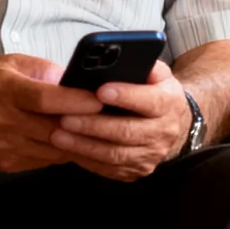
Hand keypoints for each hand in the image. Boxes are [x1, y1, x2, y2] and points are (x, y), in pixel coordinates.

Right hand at [0, 53, 103, 172]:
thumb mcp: (9, 64)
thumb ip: (43, 70)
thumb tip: (74, 79)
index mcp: (6, 92)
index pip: (48, 100)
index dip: (78, 101)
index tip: (100, 99)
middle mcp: (3, 122)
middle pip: (55, 129)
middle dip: (85, 124)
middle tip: (110, 116)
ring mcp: (4, 147)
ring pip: (53, 149)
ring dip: (77, 141)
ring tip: (96, 129)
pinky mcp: (5, 164)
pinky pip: (43, 160)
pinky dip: (60, 150)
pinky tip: (71, 139)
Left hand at [49, 60, 192, 181]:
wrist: (172, 123)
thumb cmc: (154, 91)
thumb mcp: (156, 73)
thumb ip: (142, 64)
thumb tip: (115, 58)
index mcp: (170, 103)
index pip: (149, 101)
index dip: (125, 96)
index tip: (100, 90)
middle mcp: (164, 132)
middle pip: (127, 132)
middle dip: (94, 125)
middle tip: (65, 118)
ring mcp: (151, 155)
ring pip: (115, 154)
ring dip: (84, 145)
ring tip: (57, 135)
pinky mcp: (137, 170)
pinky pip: (109, 168)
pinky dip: (85, 159)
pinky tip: (67, 149)